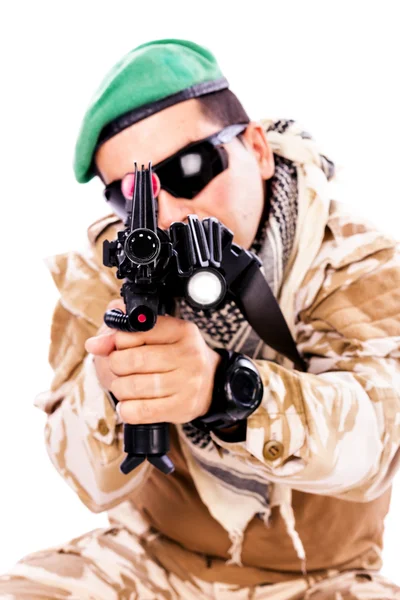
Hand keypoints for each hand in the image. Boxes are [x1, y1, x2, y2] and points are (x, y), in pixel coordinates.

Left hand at [85, 300, 221, 424]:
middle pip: (131, 360)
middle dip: (115, 366)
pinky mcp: (181, 408)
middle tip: (119, 369)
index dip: (118, 340)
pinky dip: (126, 409)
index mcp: (181, 330)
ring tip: (125, 386)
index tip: (118, 346)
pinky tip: (129, 404)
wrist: (211, 383)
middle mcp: (188, 355)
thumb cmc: (175, 355)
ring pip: (132, 387)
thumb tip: (94, 344)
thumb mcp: (155, 334)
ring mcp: (187, 383)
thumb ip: (121, 330)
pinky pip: (140, 411)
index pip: (135, 331)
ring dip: (119, 388)